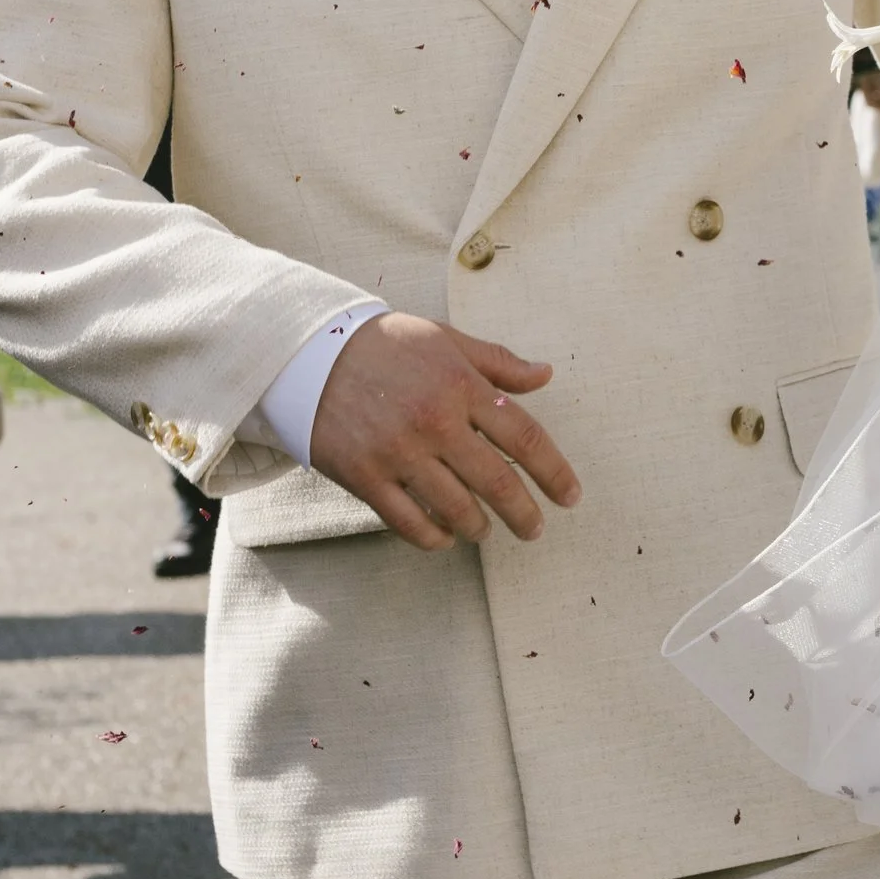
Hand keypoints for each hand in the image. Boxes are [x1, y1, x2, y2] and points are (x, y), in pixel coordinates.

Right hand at [307, 312, 581, 551]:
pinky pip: (409, 522)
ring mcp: (399, 452)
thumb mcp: (445, 341)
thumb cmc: (385, 345)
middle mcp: (435, 421)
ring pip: (456, 509)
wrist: (310, 352)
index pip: (524, 437)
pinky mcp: (365, 475)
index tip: (569, 496)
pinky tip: (444, 537)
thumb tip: (545, 375)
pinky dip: (434, 537)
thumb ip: (498, 362)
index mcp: (461, 386)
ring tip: (484, 531)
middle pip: (497, 482)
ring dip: (479, 528)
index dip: (554, 472)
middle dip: (524, 514)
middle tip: (535, 530)